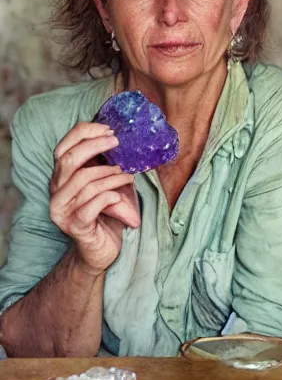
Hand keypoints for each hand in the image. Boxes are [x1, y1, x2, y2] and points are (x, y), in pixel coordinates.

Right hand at [49, 122, 140, 273]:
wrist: (103, 249)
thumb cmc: (108, 213)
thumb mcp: (109, 183)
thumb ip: (108, 164)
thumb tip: (126, 139)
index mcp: (61, 177)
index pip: (63, 147)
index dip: (84, 134)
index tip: (110, 130)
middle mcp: (56, 191)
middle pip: (69, 160)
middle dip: (95, 147)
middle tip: (118, 144)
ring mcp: (62, 209)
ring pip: (85, 182)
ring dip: (111, 175)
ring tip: (128, 176)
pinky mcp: (75, 226)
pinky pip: (91, 204)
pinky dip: (109, 195)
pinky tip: (118, 195)